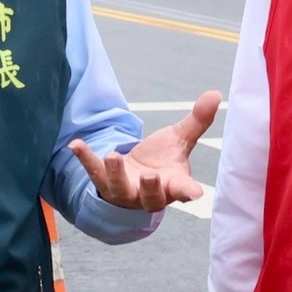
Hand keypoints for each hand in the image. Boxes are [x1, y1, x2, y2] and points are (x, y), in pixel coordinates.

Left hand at [70, 91, 220, 210]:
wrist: (135, 178)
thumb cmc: (162, 161)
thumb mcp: (179, 140)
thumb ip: (196, 121)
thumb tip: (216, 94)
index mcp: (173, 185)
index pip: (183, 190)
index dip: (189, 191)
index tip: (196, 193)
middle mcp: (149, 194)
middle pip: (151, 196)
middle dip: (151, 187)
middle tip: (150, 176)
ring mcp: (125, 192)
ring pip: (119, 188)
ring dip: (116, 173)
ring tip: (113, 155)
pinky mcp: (104, 183)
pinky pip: (94, 173)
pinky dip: (85, 158)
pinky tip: (75, 144)